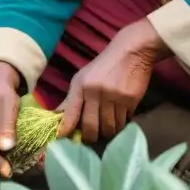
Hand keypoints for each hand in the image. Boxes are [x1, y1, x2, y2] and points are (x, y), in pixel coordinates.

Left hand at [58, 18, 169, 143]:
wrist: (131, 51)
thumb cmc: (104, 66)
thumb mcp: (83, 78)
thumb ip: (72, 99)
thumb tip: (57, 118)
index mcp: (81, 86)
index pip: (70, 113)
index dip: (65, 129)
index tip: (63, 138)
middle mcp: (95, 92)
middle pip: (91, 126)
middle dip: (91, 137)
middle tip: (92, 138)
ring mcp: (114, 96)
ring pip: (109, 127)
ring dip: (108, 131)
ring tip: (108, 128)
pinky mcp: (130, 99)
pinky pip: (124, 120)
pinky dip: (121, 123)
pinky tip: (120, 117)